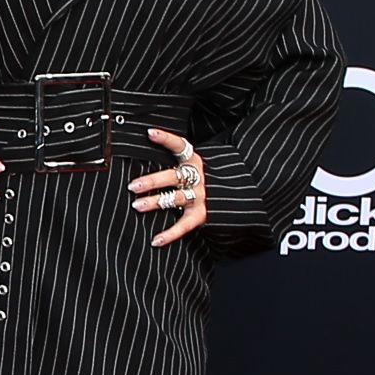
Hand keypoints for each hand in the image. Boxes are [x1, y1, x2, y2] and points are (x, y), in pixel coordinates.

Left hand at [129, 126, 207, 245]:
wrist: (241, 192)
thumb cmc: (209, 175)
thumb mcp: (195, 162)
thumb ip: (177, 159)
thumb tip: (148, 145)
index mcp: (195, 160)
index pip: (180, 146)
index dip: (166, 139)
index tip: (150, 133)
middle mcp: (198, 177)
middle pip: (173, 177)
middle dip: (153, 181)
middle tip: (133, 185)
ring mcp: (201, 196)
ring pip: (176, 198)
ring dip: (156, 202)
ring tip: (137, 205)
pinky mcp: (202, 214)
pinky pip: (184, 225)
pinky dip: (170, 234)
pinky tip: (156, 240)